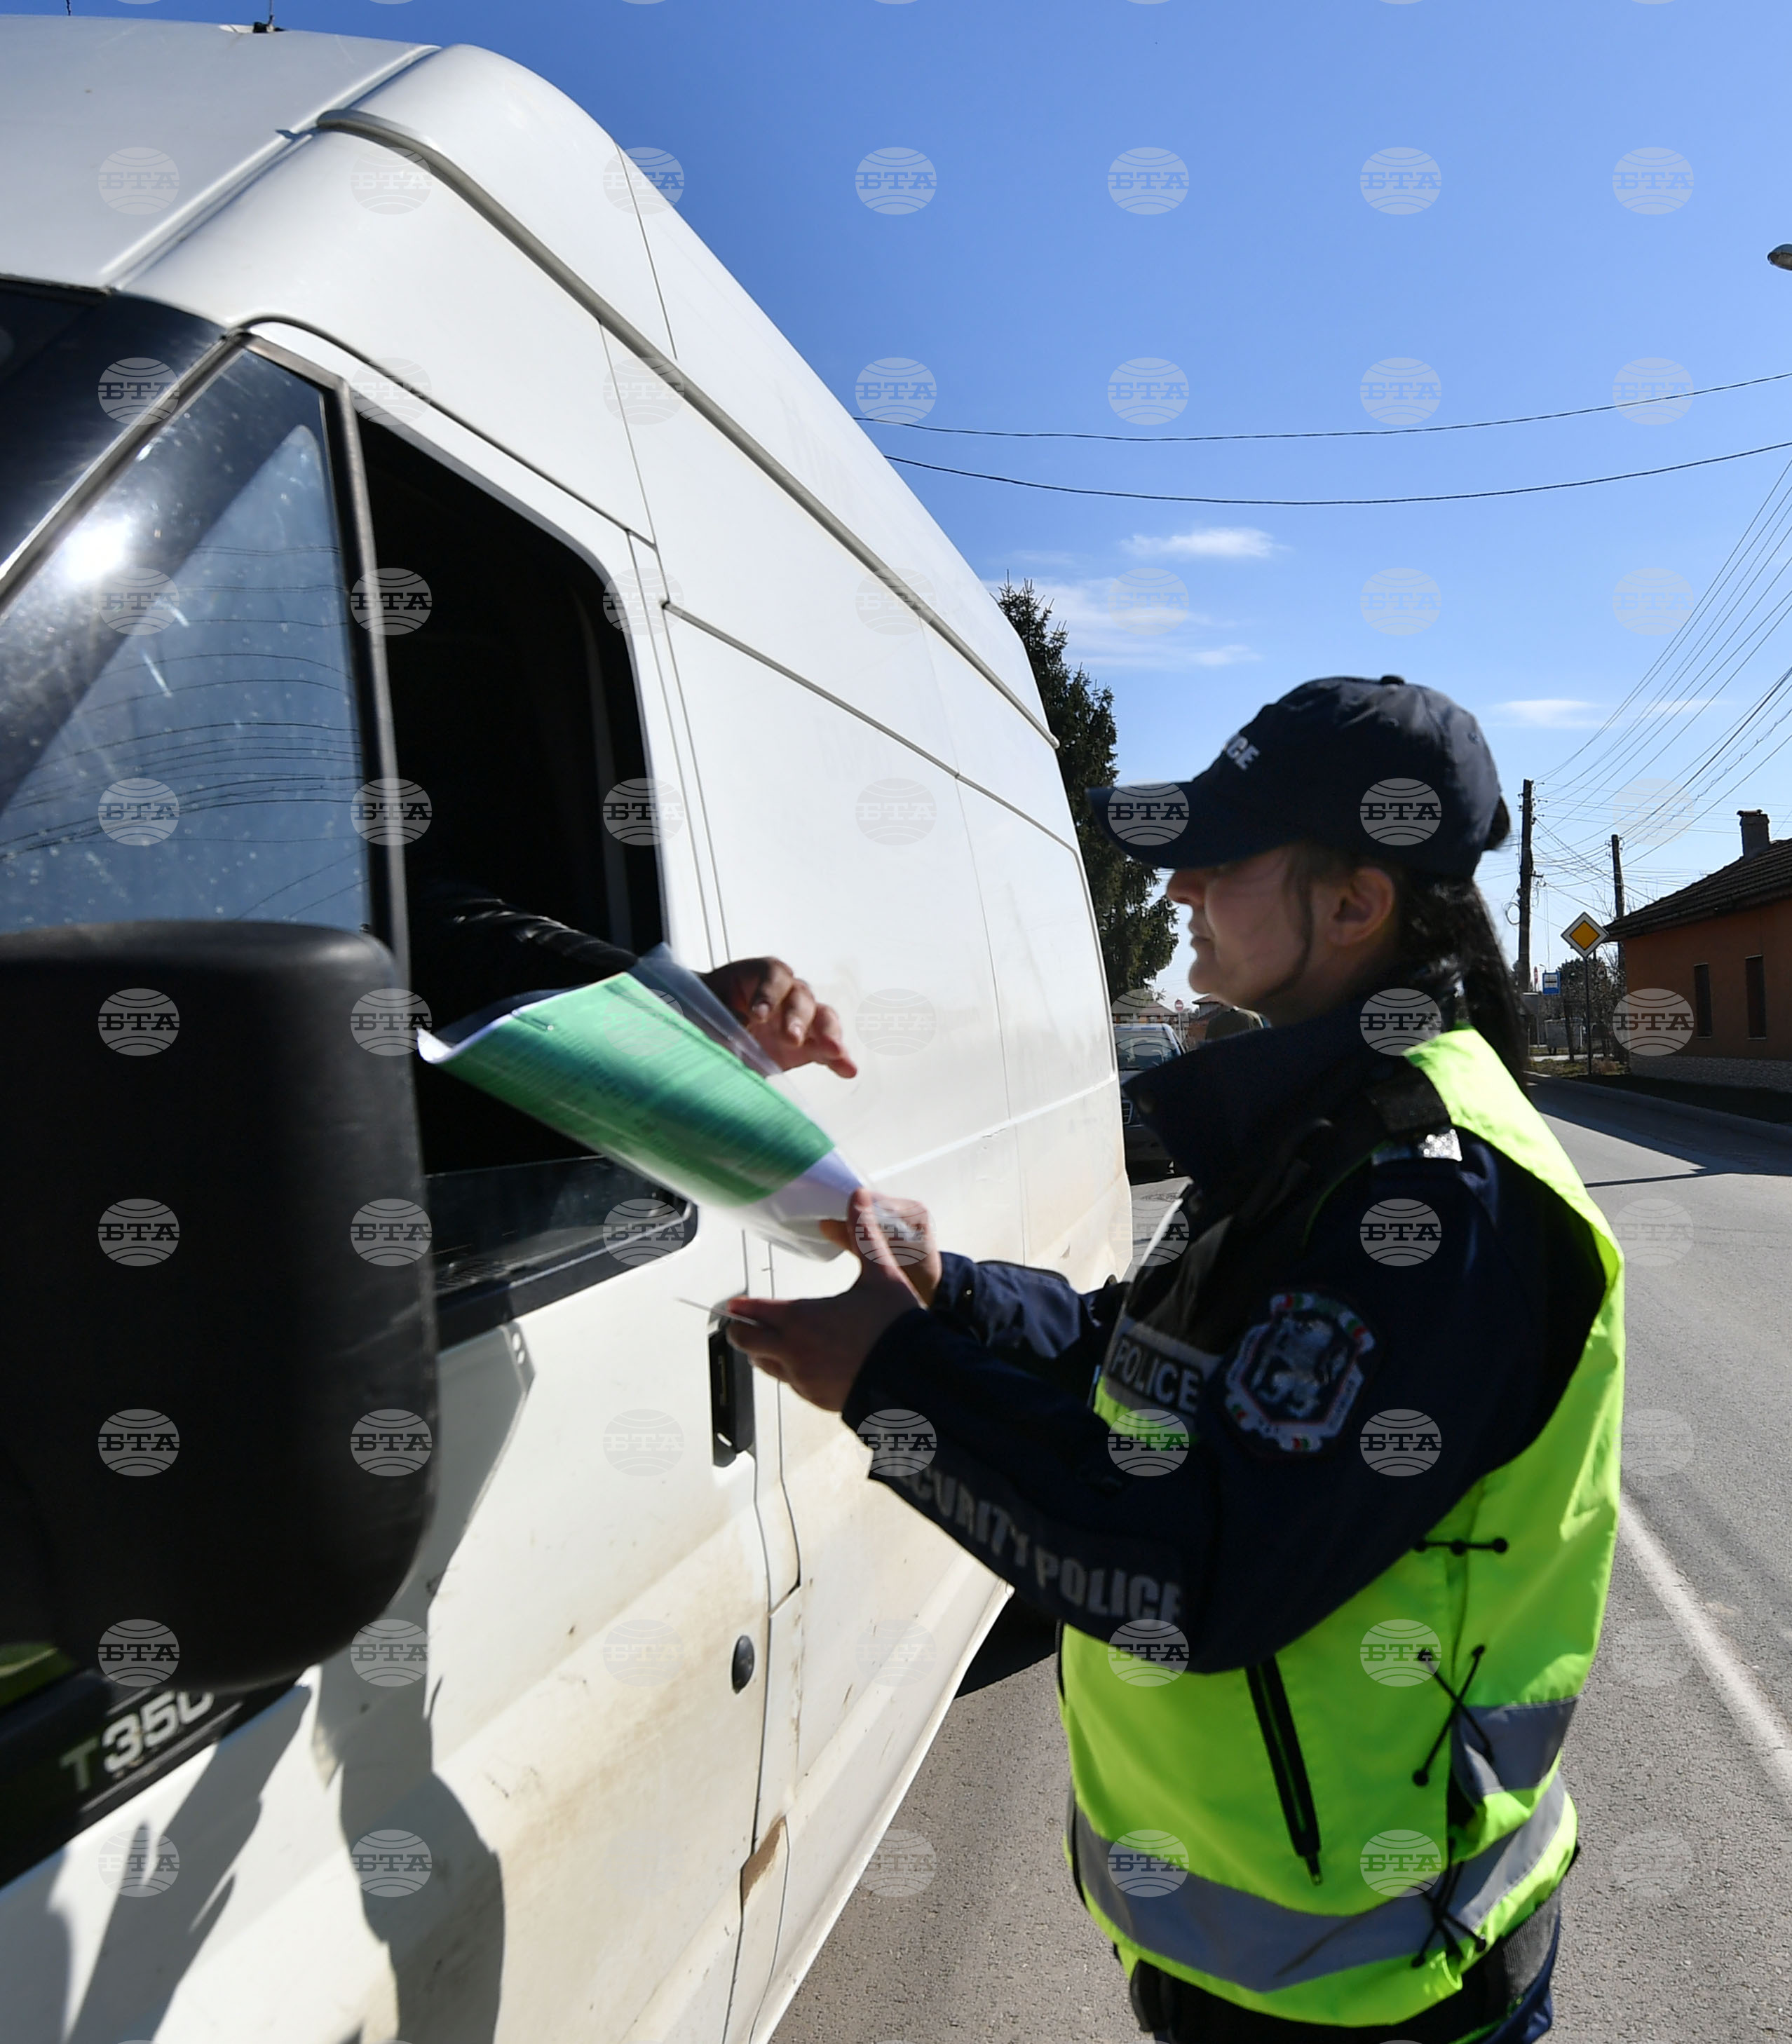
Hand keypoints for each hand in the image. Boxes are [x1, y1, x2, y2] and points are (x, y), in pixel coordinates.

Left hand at [701, 956, 857, 1078]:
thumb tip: (738, 1025)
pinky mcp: (807, 1046)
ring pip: (823, 1018)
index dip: (769, 993)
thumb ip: (719, 1013)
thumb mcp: (704, 1005)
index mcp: (760, 974)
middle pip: (802, 997)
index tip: (757, 1014)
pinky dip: (838, 1059)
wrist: (707, 1026)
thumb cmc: (705, 1007)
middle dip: (798, 1018)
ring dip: (828, 1034)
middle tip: (790, 1037)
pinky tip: (848, 1070)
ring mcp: (800, 1019)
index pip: (773, 976)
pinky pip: (827, 1049)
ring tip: (834, 1051)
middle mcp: (787, 992)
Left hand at [725, 1189, 924, 1411]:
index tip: (735, 1305)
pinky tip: (803, 1365)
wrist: (915, 1380)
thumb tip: (858, 1196)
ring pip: (766, 1367)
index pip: (755, 1313)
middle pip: (748, 1343)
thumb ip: (863, 1234)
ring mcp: (804, 1380)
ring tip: (768, 1345)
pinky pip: (792, 1385)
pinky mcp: (818, 1399)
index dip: (742, 1307)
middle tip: (742, 1325)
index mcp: (801, 1319)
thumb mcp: (881, 1273)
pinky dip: (789, 1372)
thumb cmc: (895, 1326)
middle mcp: (794, 1352)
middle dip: (742, 1332)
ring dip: (762, 1353)